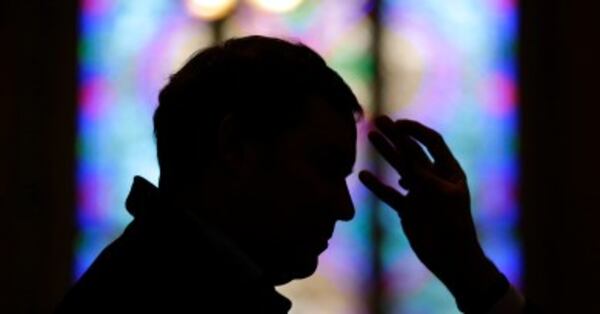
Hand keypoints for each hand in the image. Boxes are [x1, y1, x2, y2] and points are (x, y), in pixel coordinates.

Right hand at [359, 116, 502, 305]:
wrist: (453, 259)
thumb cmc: (457, 228)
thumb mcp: (446, 199)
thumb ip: (427, 179)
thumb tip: (408, 162)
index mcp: (449, 171)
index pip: (432, 142)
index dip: (416, 131)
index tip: (398, 125)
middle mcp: (433, 178)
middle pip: (411, 151)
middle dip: (396, 135)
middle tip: (377, 120)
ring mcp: (419, 193)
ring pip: (399, 168)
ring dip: (385, 152)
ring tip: (370, 137)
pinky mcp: (408, 209)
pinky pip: (390, 194)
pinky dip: (378, 185)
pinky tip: (364, 176)